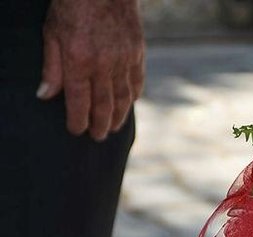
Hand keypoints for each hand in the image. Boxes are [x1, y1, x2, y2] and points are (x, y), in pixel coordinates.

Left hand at [38, 0, 144, 140]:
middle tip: (97, 137)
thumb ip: (51, 66)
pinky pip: (137, 81)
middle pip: (103, 105)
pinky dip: (133, 95)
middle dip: (100, 124)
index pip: (78, 101)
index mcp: (79, 61)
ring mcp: (123, 60)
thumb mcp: (51, 32)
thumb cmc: (72, 6)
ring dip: (118, 116)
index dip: (77, 120)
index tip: (76, 131)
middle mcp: (103, 65)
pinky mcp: (137, 52)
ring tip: (113, 128)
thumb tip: (45, 95)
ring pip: (123, 97)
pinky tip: (129, 103)